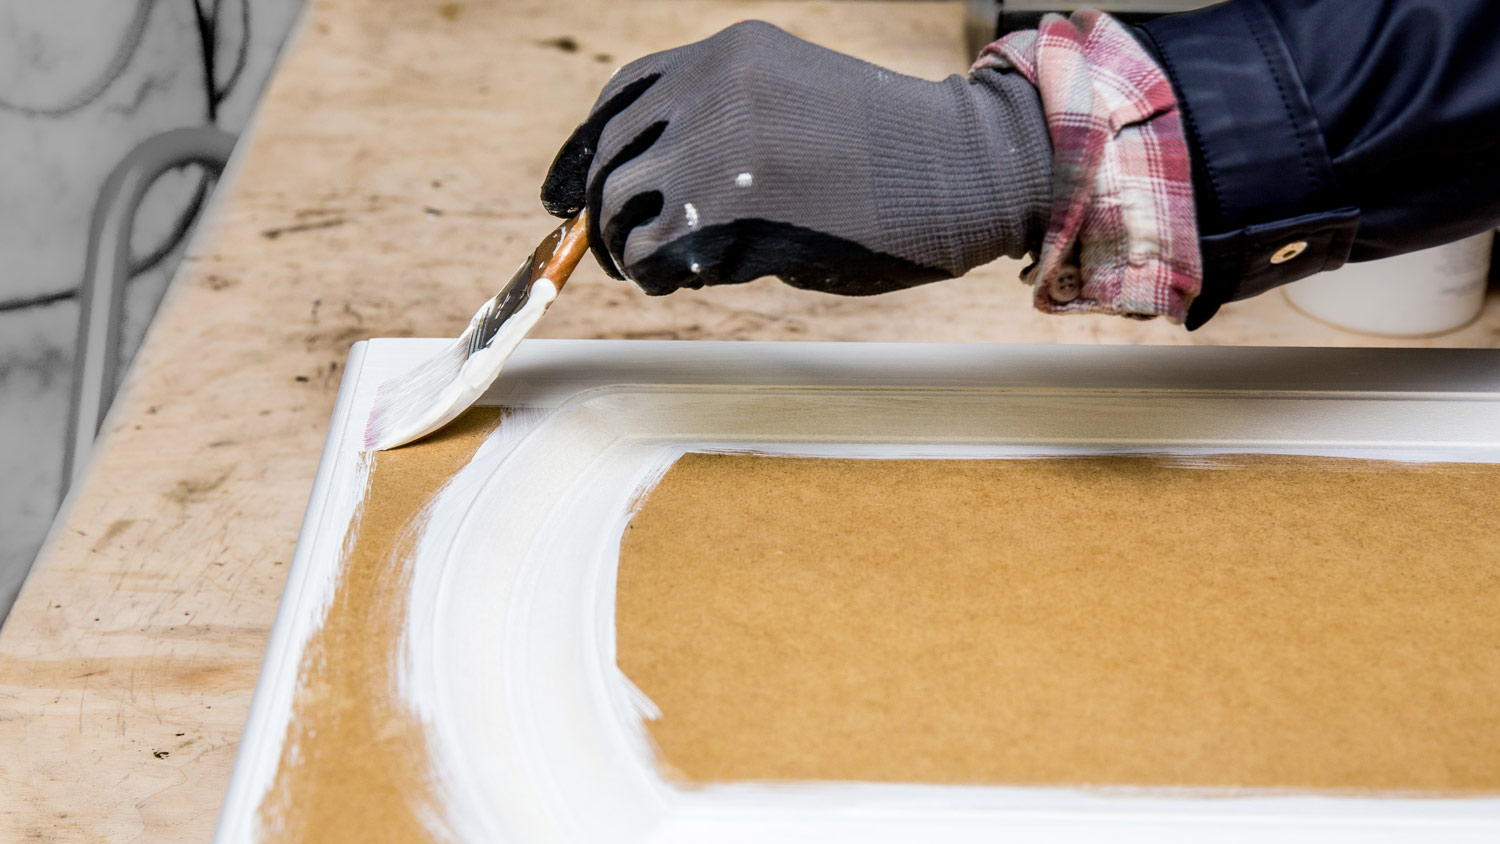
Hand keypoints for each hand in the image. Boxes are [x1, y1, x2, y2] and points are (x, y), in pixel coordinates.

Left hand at [541, 20, 1051, 295]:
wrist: (965, 171)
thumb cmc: (892, 153)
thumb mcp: (794, 104)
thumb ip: (725, 126)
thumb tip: (653, 191)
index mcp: (728, 54)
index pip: (620, 101)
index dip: (582, 153)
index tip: (563, 197)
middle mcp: (711, 89)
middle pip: (609, 161)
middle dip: (602, 217)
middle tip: (618, 259)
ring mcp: (716, 146)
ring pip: (621, 213)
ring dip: (635, 253)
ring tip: (676, 271)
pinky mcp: (728, 210)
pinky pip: (654, 254)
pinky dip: (661, 278)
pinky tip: (698, 279)